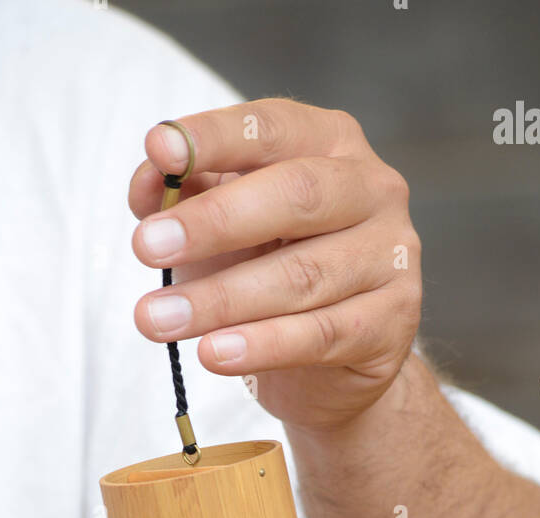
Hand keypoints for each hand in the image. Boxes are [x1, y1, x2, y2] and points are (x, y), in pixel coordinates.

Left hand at [129, 99, 421, 432]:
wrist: (334, 366)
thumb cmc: (272, 272)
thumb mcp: (223, 227)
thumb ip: (186, 195)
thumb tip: (148, 184)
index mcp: (330, 143)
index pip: (270, 129)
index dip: (212, 138)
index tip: (157, 150)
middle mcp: (372, 189)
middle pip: (295, 196)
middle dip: (214, 222)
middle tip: (146, 247)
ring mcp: (391, 256)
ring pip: (301, 276)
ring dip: (220, 300)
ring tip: (157, 319)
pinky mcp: (393, 323)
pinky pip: (322, 335)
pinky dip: (263, 346)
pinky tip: (213, 352)